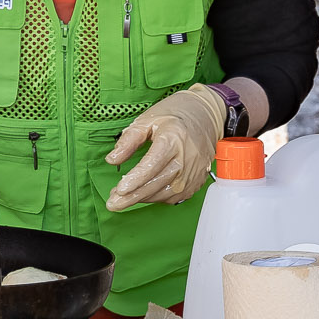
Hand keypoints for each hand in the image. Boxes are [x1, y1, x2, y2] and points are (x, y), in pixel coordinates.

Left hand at [105, 83, 227, 209]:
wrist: (206, 116)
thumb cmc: (175, 115)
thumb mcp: (147, 120)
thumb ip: (129, 140)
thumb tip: (112, 159)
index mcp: (173, 138)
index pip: (153, 163)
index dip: (136, 178)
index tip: (119, 189)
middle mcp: (187, 157)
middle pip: (158, 182)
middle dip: (133, 196)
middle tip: (113, 203)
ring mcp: (194, 171)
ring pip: (166, 192)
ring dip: (143, 199)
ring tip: (122, 199)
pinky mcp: (197, 180)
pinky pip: (175, 195)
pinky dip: (157, 198)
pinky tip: (143, 195)